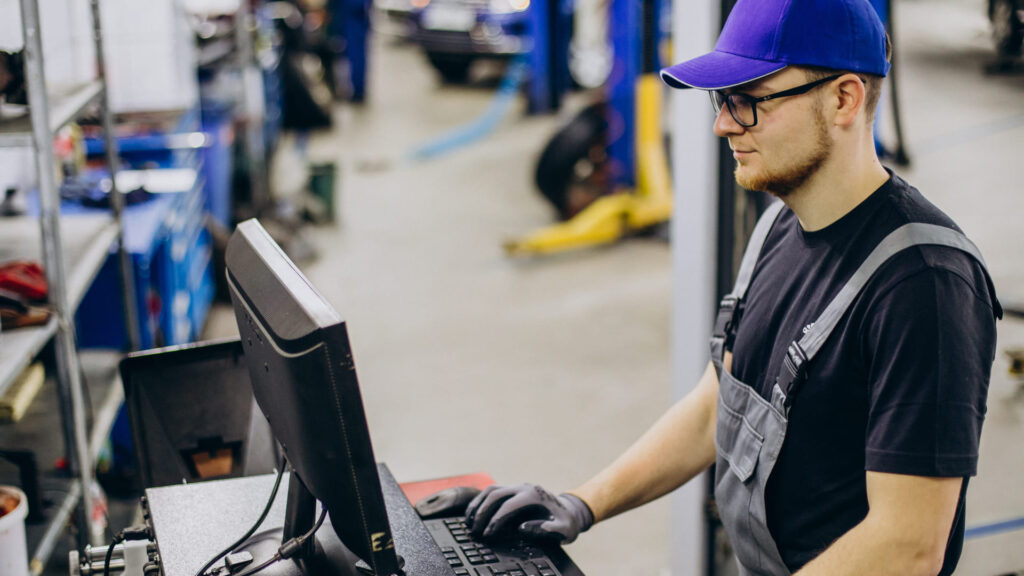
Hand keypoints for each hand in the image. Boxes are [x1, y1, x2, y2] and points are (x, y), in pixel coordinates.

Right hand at [464, 483, 593, 542]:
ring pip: (491, 490)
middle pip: (495, 494)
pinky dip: (480, 501)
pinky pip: (492, 491)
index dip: (495, 520)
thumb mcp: (563, 529)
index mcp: (534, 495)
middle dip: (482, 512)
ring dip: (478, 504)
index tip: (487, 534)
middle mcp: (523, 487)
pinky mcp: (513, 489)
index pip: (508, 506)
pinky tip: (473, 514)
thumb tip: (522, 528)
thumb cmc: (566, 522)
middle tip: (474, 530)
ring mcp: (517, 486)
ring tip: (468, 522)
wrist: (569, 510)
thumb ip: (546, 529)